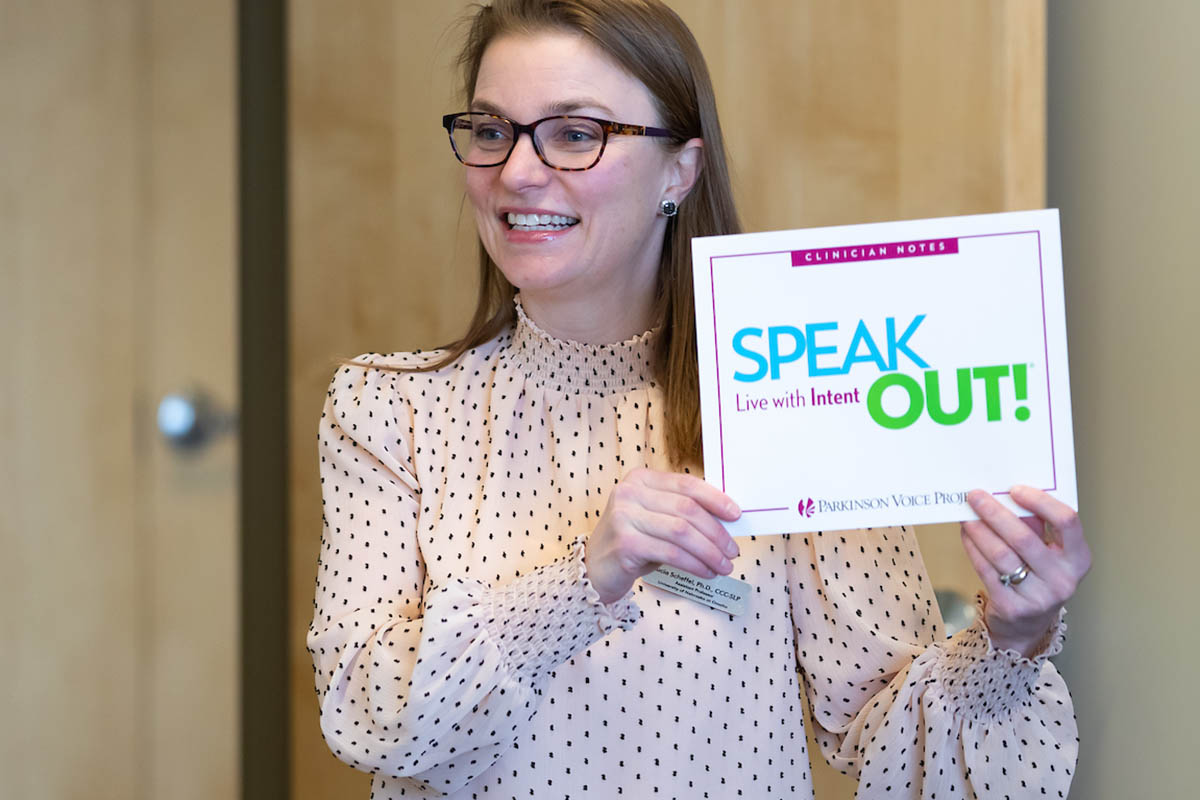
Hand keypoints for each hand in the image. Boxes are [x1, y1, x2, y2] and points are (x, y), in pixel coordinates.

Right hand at [585, 468, 741, 604]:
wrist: (595, 568)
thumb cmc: (632, 543)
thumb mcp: (656, 520)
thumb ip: (682, 514)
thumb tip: (726, 521)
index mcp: (640, 479)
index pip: (686, 484)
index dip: (715, 499)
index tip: (736, 515)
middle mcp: (630, 492)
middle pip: (687, 509)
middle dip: (716, 532)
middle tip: (733, 550)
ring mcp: (625, 517)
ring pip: (682, 532)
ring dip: (709, 552)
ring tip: (724, 565)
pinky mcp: (625, 543)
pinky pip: (671, 553)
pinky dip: (695, 564)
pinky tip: (706, 572)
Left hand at [960, 485, 1091, 656]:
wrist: (1026, 625)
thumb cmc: (1037, 577)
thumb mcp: (1047, 553)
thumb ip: (1035, 526)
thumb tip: (1004, 494)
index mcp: (1078, 559)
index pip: (1066, 521)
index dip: (1040, 502)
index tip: (1015, 489)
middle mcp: (1063, 579)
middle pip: (1024, 538)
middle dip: (995, 513)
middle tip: (975, 496)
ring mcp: (1039, 597)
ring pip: (1001, 554)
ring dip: (979, 530)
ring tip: (966, 515)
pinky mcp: (1013, 607)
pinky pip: (987, 570)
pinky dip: (973, 548)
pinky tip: (966, 535)